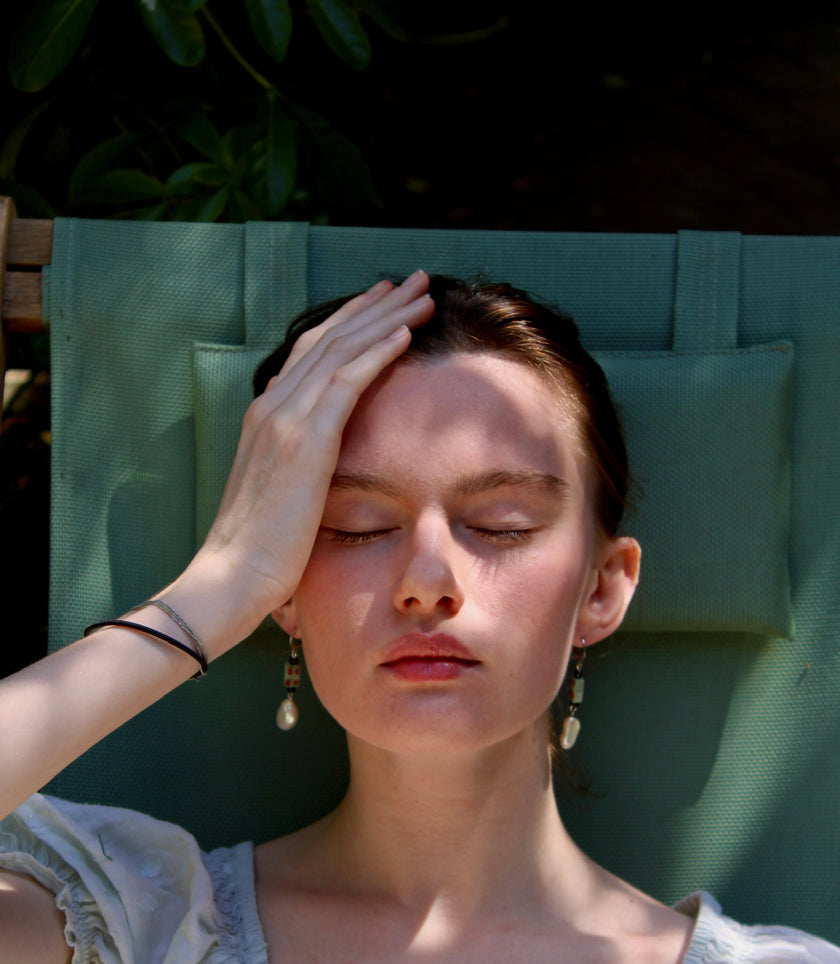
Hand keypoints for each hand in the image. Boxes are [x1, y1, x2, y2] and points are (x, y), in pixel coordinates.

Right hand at [188, 271, 433, 646]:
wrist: (232, 577)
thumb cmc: (259, 551)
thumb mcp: (281, 495)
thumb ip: (297, 461)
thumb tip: (314, 444)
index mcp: (266, 417)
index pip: (313, 352)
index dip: (351, 322)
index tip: (385, 303)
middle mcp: (272, 407)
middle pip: (329, 337)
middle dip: (375, 305)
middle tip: (413, 281)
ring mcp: (285, 420)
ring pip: (341, 349)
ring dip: (385, 317)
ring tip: (422, 296)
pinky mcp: (304, 441)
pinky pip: (346, 381)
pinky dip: (376, 351)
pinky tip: (405, 334)